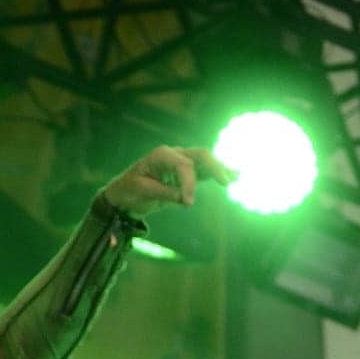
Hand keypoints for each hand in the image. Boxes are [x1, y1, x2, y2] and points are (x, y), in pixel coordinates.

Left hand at [101, 144, 235, 216]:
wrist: (123, 195)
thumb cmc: (129, 191)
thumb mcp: (143, 193)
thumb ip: (165, 193)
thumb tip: (184, 197)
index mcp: (162, 155)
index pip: (184, 165)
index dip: (189, 184)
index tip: (188, 203)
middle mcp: (173, 155)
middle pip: (200, 156)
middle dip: (215, 167)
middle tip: (225, 183)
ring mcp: (180, 163)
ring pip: (205, 162)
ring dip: (221, 169)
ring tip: (236, 178)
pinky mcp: (184, 175)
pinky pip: (204, 172)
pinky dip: (218, 174)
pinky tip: (234, 176)